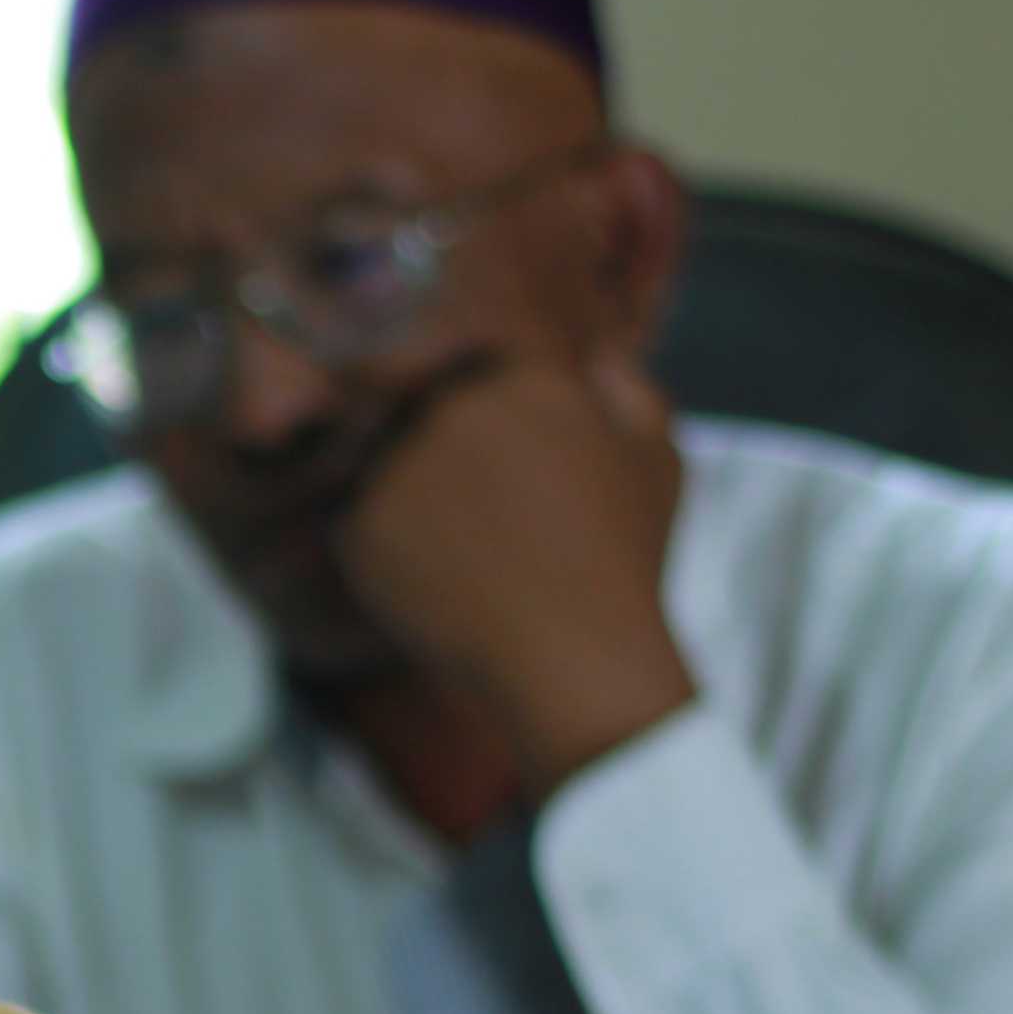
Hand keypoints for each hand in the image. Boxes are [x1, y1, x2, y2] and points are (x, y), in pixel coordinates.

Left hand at [328, 345, 694, 796]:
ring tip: (464, 558)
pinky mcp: (358, 523)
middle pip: (414, 413)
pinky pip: (355, 521)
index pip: (464, 371)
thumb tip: (595, 357)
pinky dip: (385, 552)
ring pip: (380, 465)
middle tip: (480, 526)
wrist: (577, 656)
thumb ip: (628, 388)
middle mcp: (448, 406)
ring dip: (408, 501)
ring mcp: (396, 462)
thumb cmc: (625, 560)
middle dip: (436, 461)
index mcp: (516, 375)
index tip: (496, 479)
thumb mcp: (657, 458)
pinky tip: (437, 584)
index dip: (474, 427)